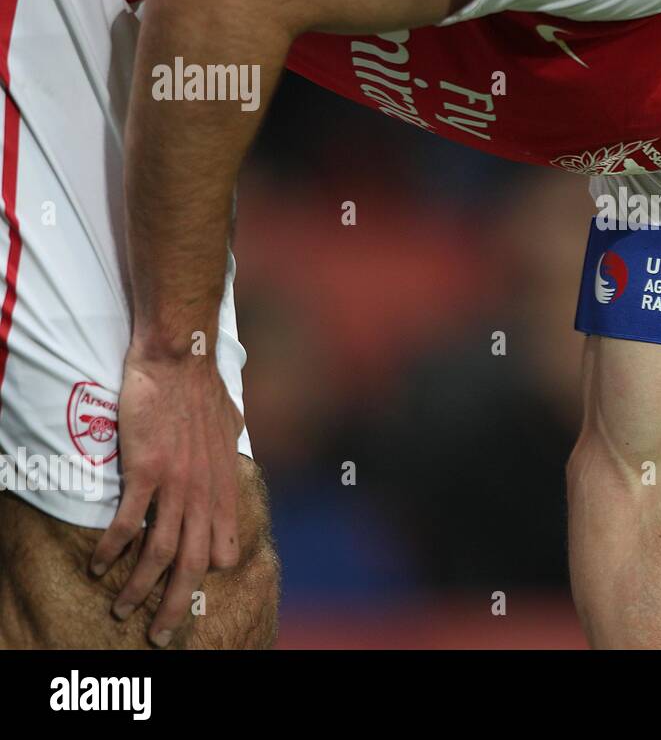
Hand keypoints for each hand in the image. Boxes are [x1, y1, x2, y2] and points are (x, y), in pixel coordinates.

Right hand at [90, 345, 244, 646]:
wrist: (181, 358)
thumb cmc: (202, 388)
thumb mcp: (229, 427)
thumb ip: (224, 453)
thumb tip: (225, 456)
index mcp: (223, 486)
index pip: (222, 548)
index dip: (206, 574)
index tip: (190, 593)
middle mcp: (205, 492)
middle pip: (193, 565)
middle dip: (177, 607)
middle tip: (161, 634)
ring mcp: (177, 483)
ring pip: (160, 554)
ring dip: (138, 589)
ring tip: (122, 608)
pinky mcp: (148, 470)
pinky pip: (129, 523)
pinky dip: (112, 550)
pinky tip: (98, 565)